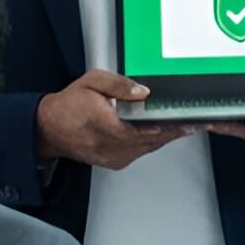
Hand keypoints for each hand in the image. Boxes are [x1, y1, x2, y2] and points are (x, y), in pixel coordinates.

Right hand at [36, 71, 195, 170]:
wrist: (50, 129)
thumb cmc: (70, 104)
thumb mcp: (91, 81)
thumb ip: (118, 85)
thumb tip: (143, 91)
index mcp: (104, 124)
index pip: (140, 130)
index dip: (164, 128)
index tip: (184, 123)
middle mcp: (110, 145)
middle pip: (150, 140)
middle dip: (173, 131)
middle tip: (194, 123)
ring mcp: (114, 157)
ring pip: (148, 148)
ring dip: (166, 138)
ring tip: (185, 126)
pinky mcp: (116, 162)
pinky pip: (141, 152)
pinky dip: (153, 142)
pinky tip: (164, 133)